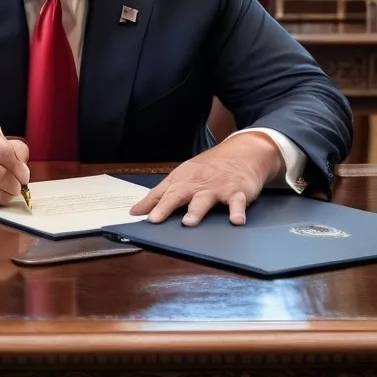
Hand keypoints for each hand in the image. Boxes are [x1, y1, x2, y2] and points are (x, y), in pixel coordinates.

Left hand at [129, 132, 283, 225]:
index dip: (149, 204)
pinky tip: (236, 221)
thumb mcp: (181, 178)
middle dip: (166, 206)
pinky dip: (237, 211)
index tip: (136, 215)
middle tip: (155, 219)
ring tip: (189, 222)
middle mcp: (197, 183)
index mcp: (181, 180)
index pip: (162, 193)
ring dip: (196, 210)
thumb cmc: (207, 169)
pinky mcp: (237, 192)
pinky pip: (237, 203)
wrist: (241, 153)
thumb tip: (136, 211)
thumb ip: (158, 196)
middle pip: (179, 195)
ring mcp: (217, 188)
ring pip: (205, 199)